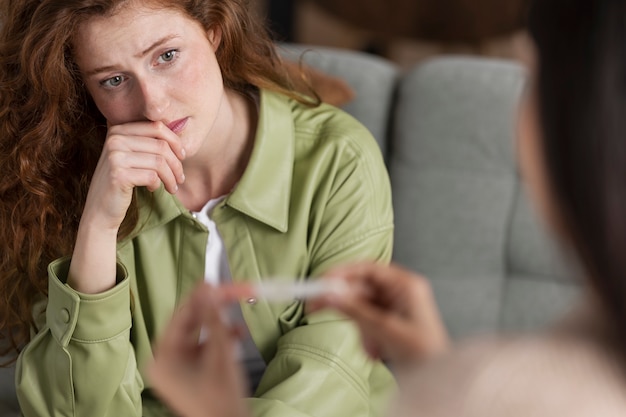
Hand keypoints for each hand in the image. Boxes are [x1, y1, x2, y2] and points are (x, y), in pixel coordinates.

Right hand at [82, 121, 185, 230]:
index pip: (157, 127)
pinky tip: (153, 189)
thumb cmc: (121, 181)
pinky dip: (158, 184)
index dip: (175, 142)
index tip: (182, 157)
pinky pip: (152, 176)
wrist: (99, 209)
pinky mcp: (118, 175)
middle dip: (176, 164)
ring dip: (171, 177)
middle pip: (161, 146)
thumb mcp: (132, 155)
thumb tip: (180, 125)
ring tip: (172, 187)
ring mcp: (115, 156)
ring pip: (160, 162)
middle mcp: (115, 139)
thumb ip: (148, 141)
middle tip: (180, 178)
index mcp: (118, 130)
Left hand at [148, 284, 251, 416]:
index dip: (200, 298)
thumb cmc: (221, 400)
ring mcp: (177, 367)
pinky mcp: (190, 371)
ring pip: (200, 333)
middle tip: (234, 293)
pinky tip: (236, 334)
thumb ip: (213, 319)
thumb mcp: (220, 354)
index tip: (215, 282)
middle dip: (215, 309)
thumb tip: (209, 291)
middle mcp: (165, 361)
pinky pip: (203, 346)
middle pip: (191, 323)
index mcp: (163, 358)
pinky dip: (220, 339)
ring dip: (221, 325)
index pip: (181, 316)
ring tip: (237, 319)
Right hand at [308, 262, 448, 363]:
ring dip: (360, 327)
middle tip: (316, 306)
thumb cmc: (424, 354)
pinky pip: (367, 321)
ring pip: (361, 307)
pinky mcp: (390, 322)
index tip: (322, 281)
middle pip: (361, 287)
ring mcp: (395, 307)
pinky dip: (366, 335)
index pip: (368, 269)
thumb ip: (355, 311)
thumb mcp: (385, 329)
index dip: (343, 272)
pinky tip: (377, 351)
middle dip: (345, 304)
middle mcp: (400, 292)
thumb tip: (330, 295)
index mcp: (406, 285)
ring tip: (373, 345)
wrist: (438, 380)